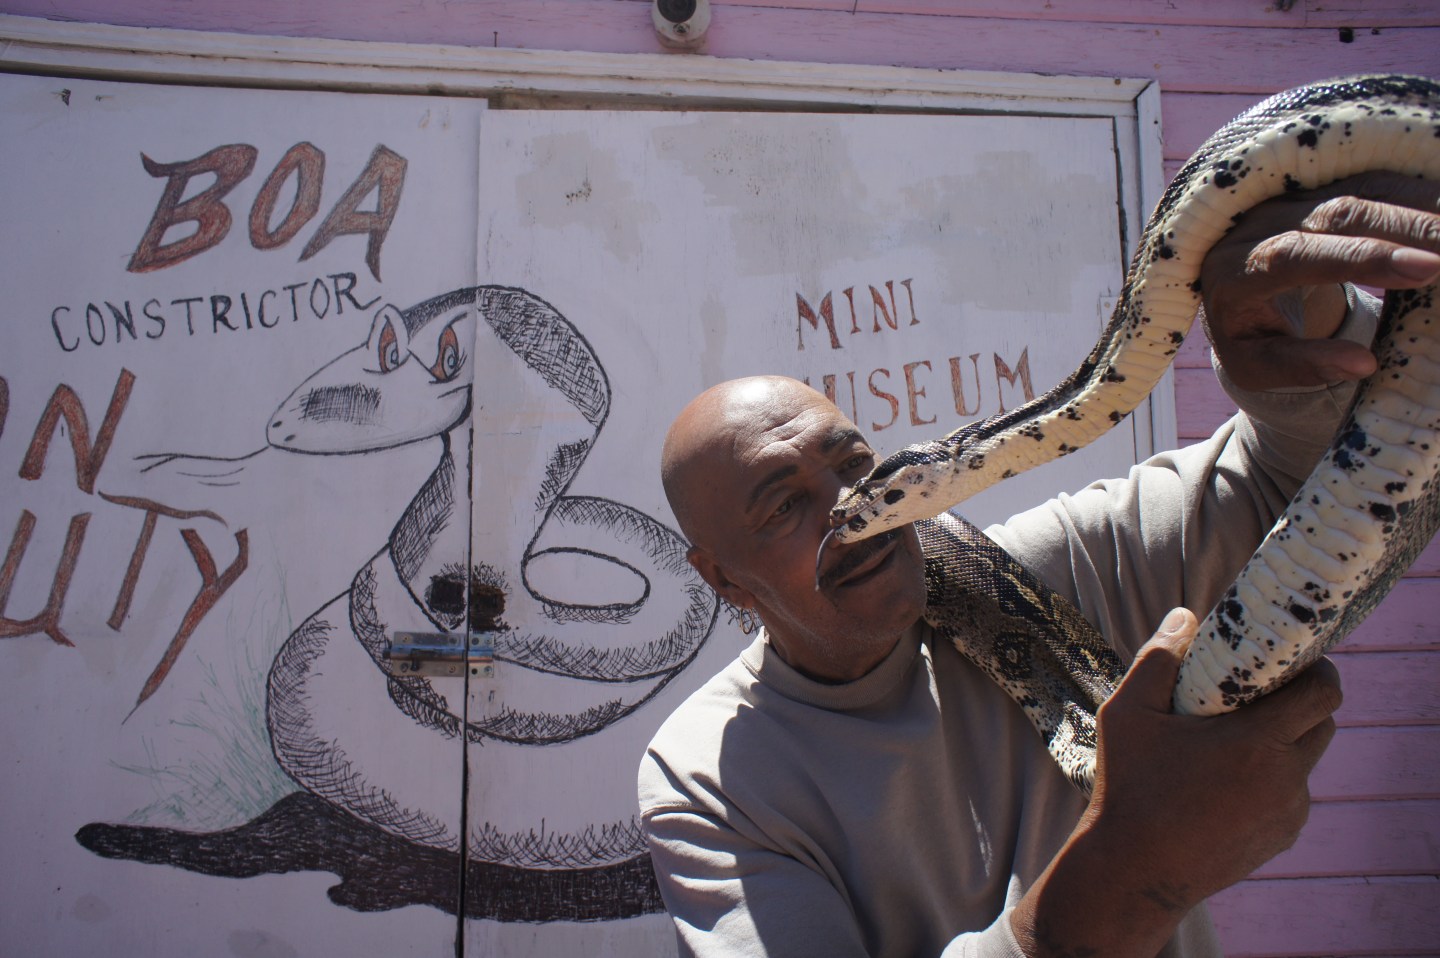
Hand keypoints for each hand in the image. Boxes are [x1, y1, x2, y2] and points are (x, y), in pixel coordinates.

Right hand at [1010, 608, 1341, 956]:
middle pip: (1324, 723)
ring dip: (1284, 742)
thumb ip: (1158, 659)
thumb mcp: (1128, 713)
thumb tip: (1184, 617)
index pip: (1323, 693)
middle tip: (1261, 692)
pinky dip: (1271, 779)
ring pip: (1306, 761)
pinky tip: (1226, 781)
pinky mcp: (1281, 837)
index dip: (1318, 669)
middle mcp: (1286, 778)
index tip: (1293, 659)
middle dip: (1303, 702)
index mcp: (1258, 742)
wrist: (1134, 871)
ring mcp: (1288, 812)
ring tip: (1234, 740)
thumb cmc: (1129, 786)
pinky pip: (1291, 795)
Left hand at [1200, 172, 1439, 389]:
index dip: (1365, 258)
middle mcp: (1264, 222)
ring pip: (1366, 187)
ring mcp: (1296, 196)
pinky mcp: (1324, 183)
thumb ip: (1299, 365)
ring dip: (1424, 203)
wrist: (1226, 286)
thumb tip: (1363, 364)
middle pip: (1340, 214)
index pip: (1298, 255)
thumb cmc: (1243, 331)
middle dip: (1410, 227)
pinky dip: (1420, 191)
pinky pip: (1378, 178)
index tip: (1429, 270)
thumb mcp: (1253, 363)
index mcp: (1239, 268)